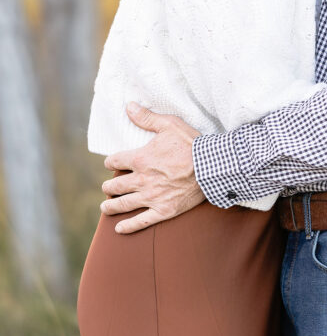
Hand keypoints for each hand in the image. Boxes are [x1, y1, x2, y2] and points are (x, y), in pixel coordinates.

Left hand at [100, 102, 202, 233]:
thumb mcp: (169, 125)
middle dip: (108, 187)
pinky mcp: (163, 210)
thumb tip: (129, 106)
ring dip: (111, 206)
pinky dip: (128, 226)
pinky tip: (119, 228)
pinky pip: (141, 221)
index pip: (115, 161)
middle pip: (115, 186)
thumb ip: (147, 118)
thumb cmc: (191, 144)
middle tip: (107, 188)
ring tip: (105, 207)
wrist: (211, 167)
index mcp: (140, 159)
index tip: (112, 163)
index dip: (111, 162)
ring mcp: (151, 197)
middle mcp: (141, 180)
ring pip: (124, 204)